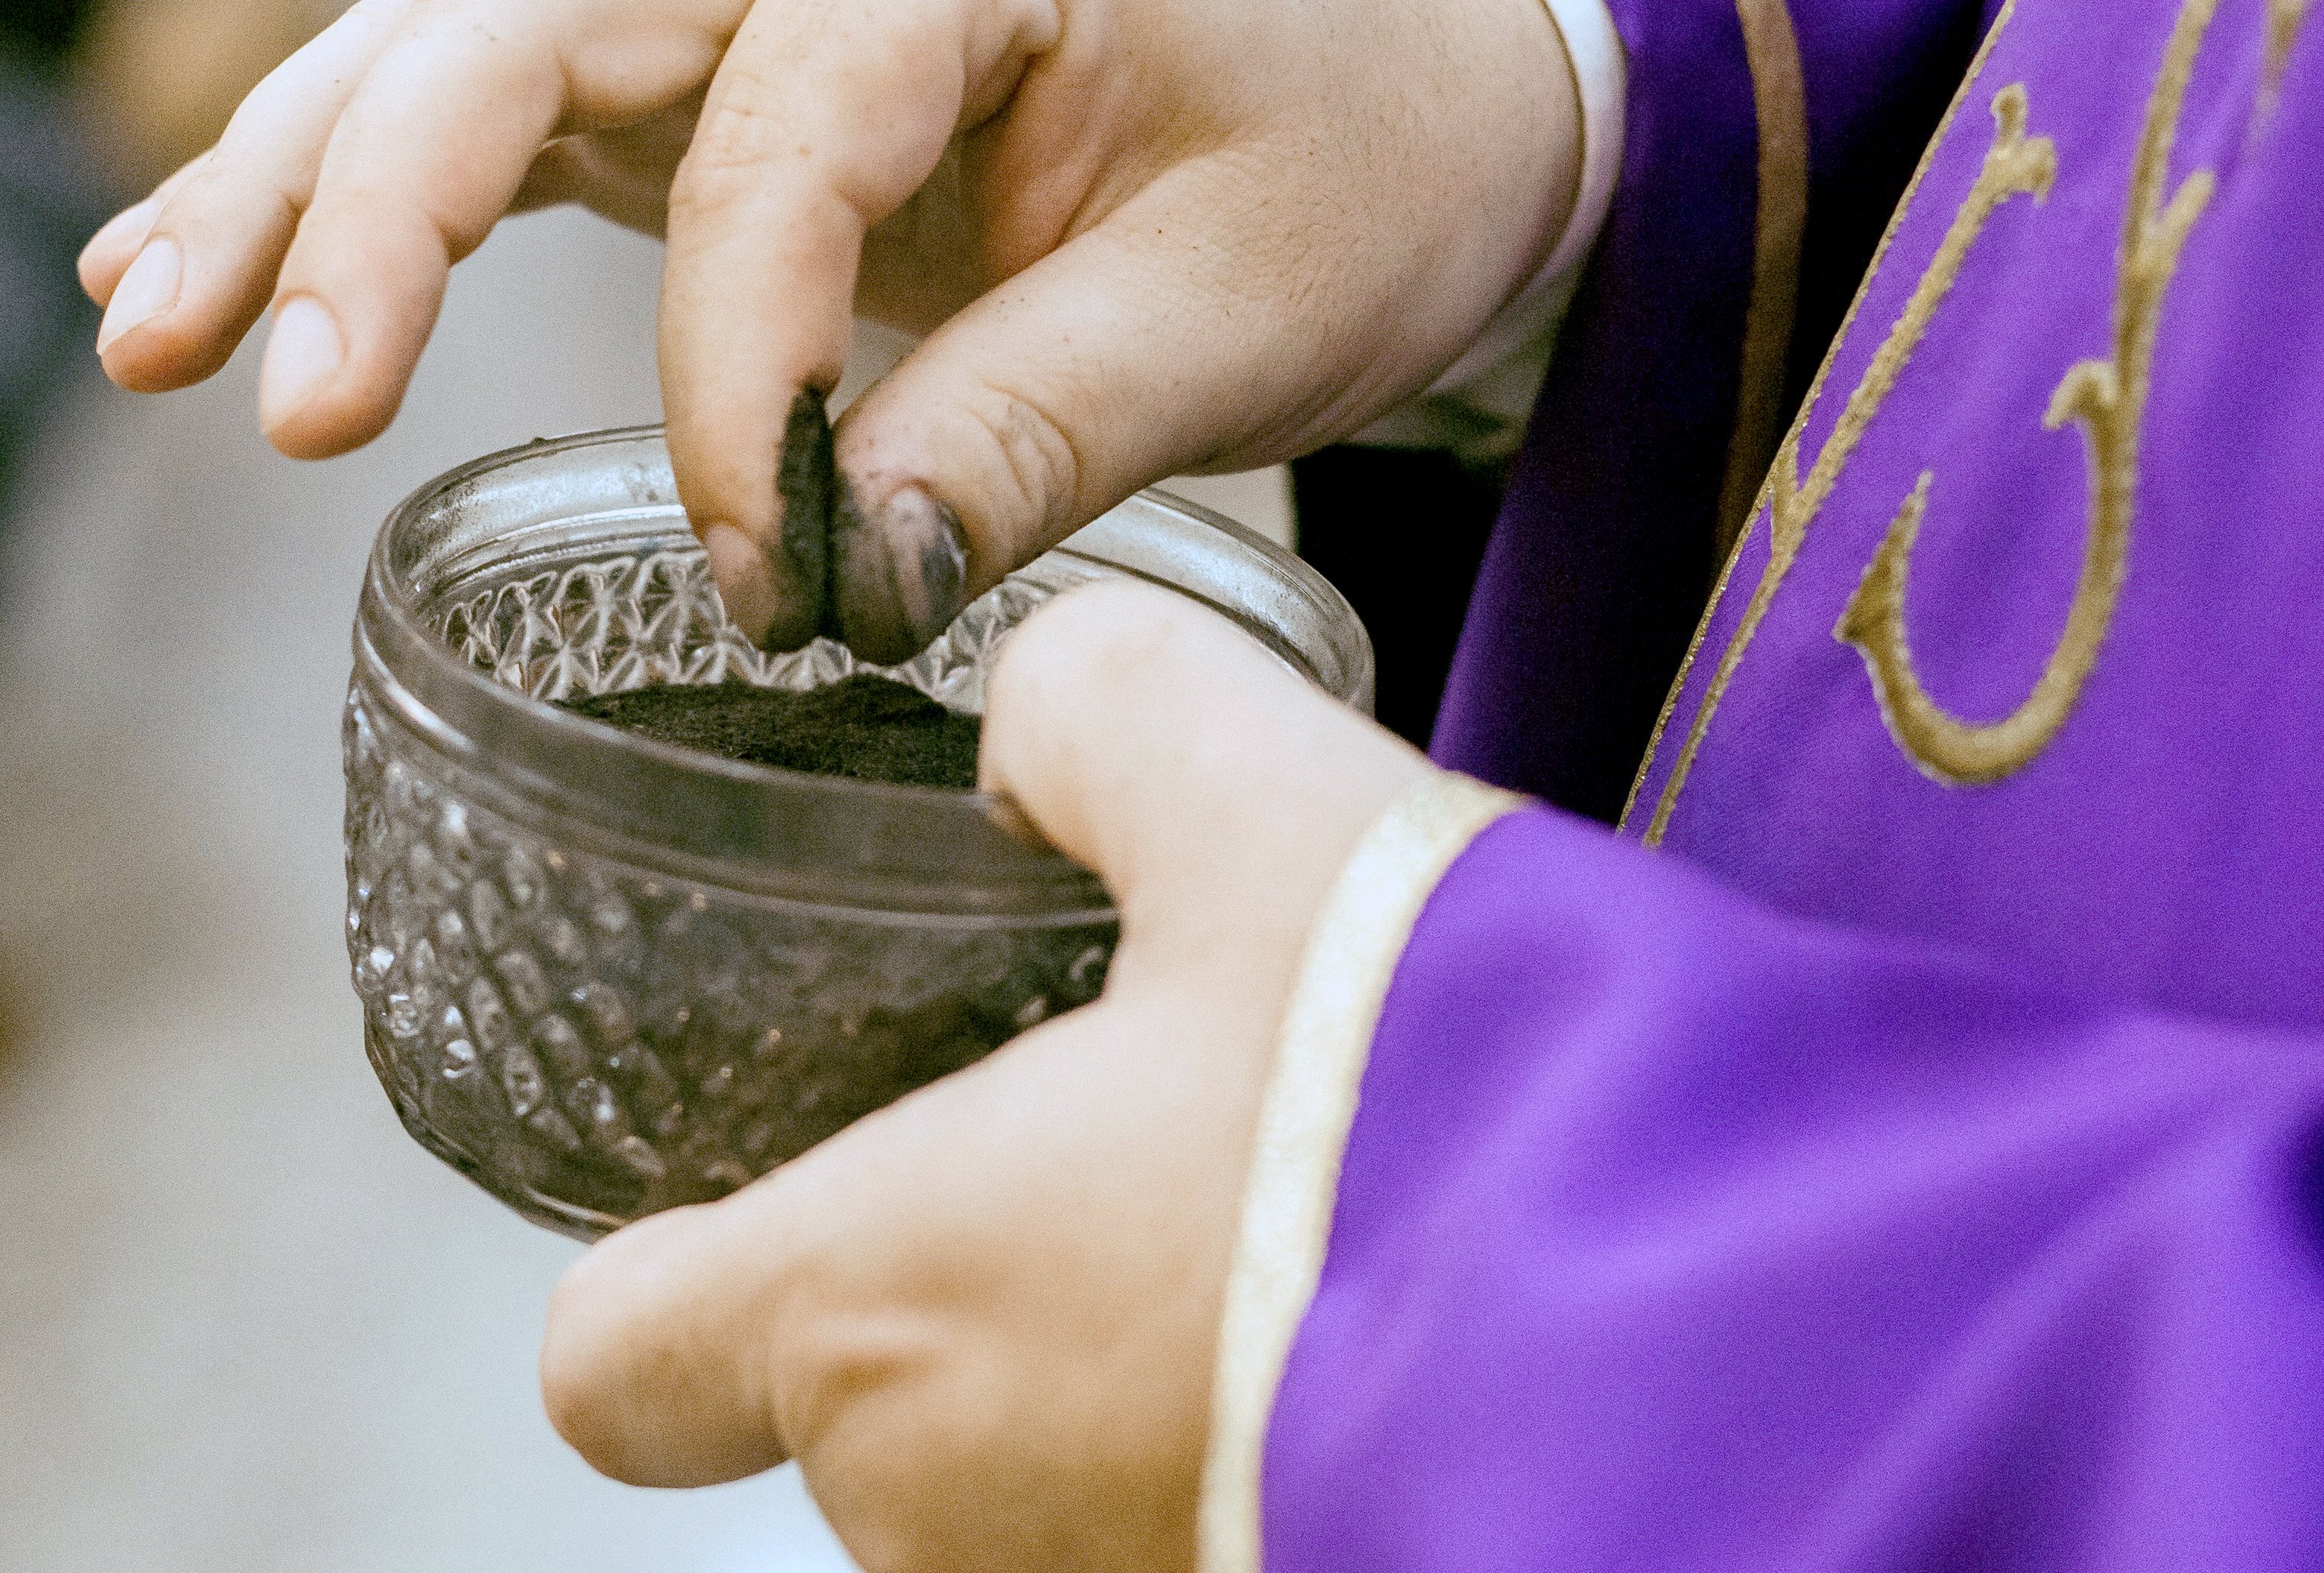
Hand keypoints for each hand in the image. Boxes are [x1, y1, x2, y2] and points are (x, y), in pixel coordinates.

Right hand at [79, 0, 1577, 648]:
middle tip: (285, 397)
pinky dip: (335, 191)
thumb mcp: (1255, 305)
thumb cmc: (1369, 164)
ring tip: (150, 341)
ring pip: (451, 50)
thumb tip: (850, 568)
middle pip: (523, 22)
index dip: (740, 364)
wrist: (1429, 93)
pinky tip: (177, 277)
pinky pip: (474, 106)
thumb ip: (1042, 425)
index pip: (781, 134)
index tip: (775, 573)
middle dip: (370, 201)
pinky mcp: (684, 71)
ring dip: (295, 191)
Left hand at [536, 583, 1430, 1571]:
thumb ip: (1101, 712)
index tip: (770, 1187)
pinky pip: (1172, 1511)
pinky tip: (1375, 1330)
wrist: (1715, 1339)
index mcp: (874, 1299)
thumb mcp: (1267, 802)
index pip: (608, 1366)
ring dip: (1112, 1366)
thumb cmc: (1446, 1095)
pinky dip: (1236, 1431)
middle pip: (852, 1413)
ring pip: (1021, 1477)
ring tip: (1295, 1228)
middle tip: (1149, 1148)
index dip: (659, 1280)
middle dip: (973, 1289)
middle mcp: (943, 1502)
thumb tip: (1043, 712)